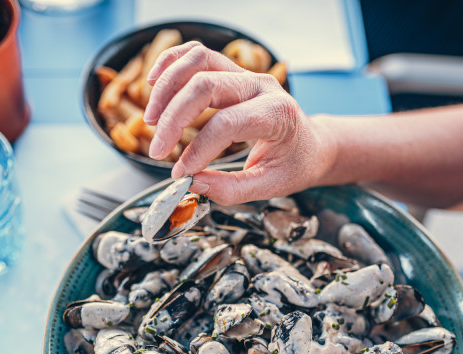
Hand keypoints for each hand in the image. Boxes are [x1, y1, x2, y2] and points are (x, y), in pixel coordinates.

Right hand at [143, 42, 334, 204]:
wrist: (312, 145)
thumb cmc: (295, 164)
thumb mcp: (270, 186)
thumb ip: (231, 189)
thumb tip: (192, 183)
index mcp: (277, 114)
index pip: (227, 123)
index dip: (198, 149)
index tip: (181, 173)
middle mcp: (261, 86)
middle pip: (205, 86)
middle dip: (173, 118)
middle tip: (158, 150)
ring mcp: (246, 74)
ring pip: (197, 62)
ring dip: (166, 88)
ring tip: (151, 119)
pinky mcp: (232, 72)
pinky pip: (197, 55)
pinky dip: (171, 64)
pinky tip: (154, 84)